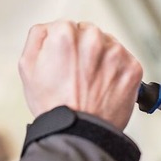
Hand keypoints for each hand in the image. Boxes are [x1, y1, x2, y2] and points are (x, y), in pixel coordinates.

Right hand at [18, 20, 142, 130]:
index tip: (65, 62)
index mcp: (65, 34)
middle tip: (78, 75)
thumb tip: (49, 27)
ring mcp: (116, 53)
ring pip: (108, 45)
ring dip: (102, 59)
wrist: (79, 133)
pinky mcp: (133, 68)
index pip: (68, 26)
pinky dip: (117, 72)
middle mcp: (93, 39)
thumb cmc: (54, 105)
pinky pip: (125, 61)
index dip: (64, 46)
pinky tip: (105, 87)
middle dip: (84, 49)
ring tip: (91, 83)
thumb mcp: (27, 67)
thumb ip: (37, 37)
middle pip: (89, 33)